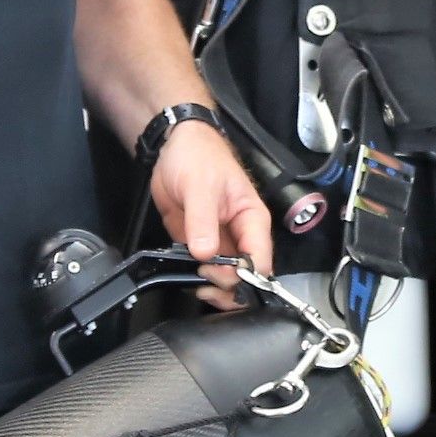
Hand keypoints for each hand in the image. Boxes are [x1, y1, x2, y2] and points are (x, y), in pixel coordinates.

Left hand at [150, 117, 273, 303]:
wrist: (175, 147)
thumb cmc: (198, 157)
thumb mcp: (200, 186)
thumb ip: (202, 220)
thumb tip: (205, 253)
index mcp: (252, 219)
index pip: (260, 259)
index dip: (244, 276)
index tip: (218, 275)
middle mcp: (241, 235)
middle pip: (248, 277)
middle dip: (230, 287)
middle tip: (204, 280)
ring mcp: (222, 242)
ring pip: (228, 280)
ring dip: (216, 289)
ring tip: (196, 283)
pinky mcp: (202, 245)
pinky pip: (206, 272)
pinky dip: (198, 281)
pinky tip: (187, 277)